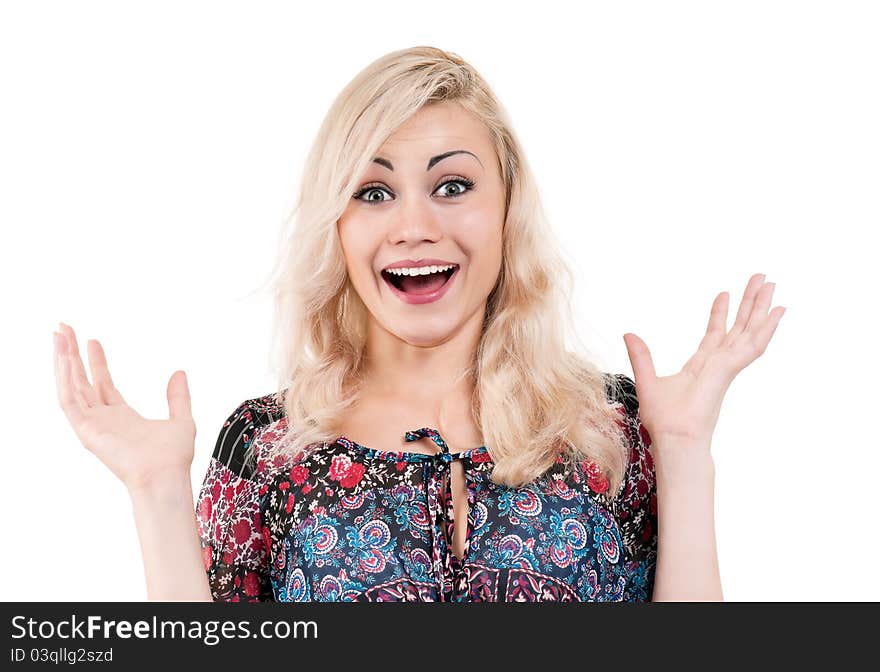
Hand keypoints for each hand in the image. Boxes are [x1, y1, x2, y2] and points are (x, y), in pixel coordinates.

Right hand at [53, 322, 197, 493]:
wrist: (165, 477)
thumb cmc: (173, 458)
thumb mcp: (181, 419)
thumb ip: (178, 397)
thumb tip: (180, 373)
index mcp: (122, 418)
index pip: (102, 384)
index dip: (96, 362)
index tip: (92, 340)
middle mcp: (103, 420)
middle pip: (80, 381)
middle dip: (71, 355)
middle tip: (63, 329)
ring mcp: (92, 425)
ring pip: (70, 386)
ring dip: (62, 361)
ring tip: (58, 334)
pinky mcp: (86, 431)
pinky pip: (69, 400)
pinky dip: (64, 380)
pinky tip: (64, 359)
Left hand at [622, 273, 784, 448]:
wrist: (674, 437)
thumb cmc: (664, 420)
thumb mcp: (648, 380)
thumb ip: (641, 356)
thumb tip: (628, 335)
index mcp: (701, 366)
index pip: (715, 334)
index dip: (720, 314)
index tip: (724, 293)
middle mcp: (719, 364)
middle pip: (738, 327)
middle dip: (749, 303)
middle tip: (761, 279)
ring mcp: (728, 366)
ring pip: (750, 331)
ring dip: (761, 307)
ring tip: (771, 284)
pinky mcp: (732, 369)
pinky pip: (754, 345)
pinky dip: (766, 328)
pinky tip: (777, 311)